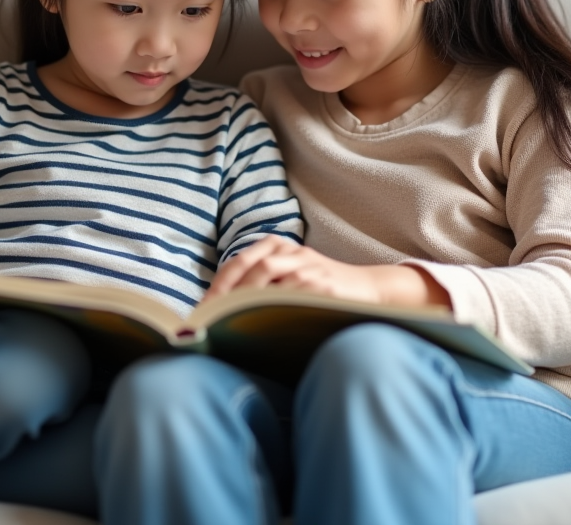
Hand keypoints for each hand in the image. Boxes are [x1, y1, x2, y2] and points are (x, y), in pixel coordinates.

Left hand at [203, 235, 451, 309]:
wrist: (371, 290)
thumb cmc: (321, 290)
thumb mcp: (291, 277)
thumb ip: (261, 286)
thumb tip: (220, 314)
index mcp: (277, 246)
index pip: (237, 263)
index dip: (216, 286)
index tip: (199, 311)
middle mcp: (291, 252)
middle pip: (247, 267)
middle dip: (222, 295)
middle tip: (206, 321)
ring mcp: (307, 266)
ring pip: (265, 277)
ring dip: (241, 301)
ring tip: (224, 323)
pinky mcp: (322, 284)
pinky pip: (289, 294)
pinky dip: (269, 308)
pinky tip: (256, 324)